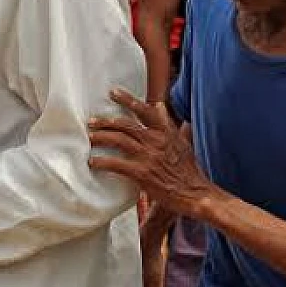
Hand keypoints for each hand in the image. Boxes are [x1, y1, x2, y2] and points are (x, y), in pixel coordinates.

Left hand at [88, 88, 214, 217]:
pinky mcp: (142, 173)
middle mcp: (157, 141)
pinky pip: (116, 163)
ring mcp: (149, 156)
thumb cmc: (187, 170)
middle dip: (105, 121)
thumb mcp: (181, 142)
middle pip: (126, 124)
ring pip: (118, 140)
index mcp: (166, 133)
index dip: (128, 100)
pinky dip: (102, 162)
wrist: (195, 194)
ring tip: (89, 138)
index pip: (146, 111)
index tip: (113, 92)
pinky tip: (93, 162)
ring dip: (101, 137)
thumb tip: (159, 105)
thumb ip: (167, 124)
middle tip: (91, 121)